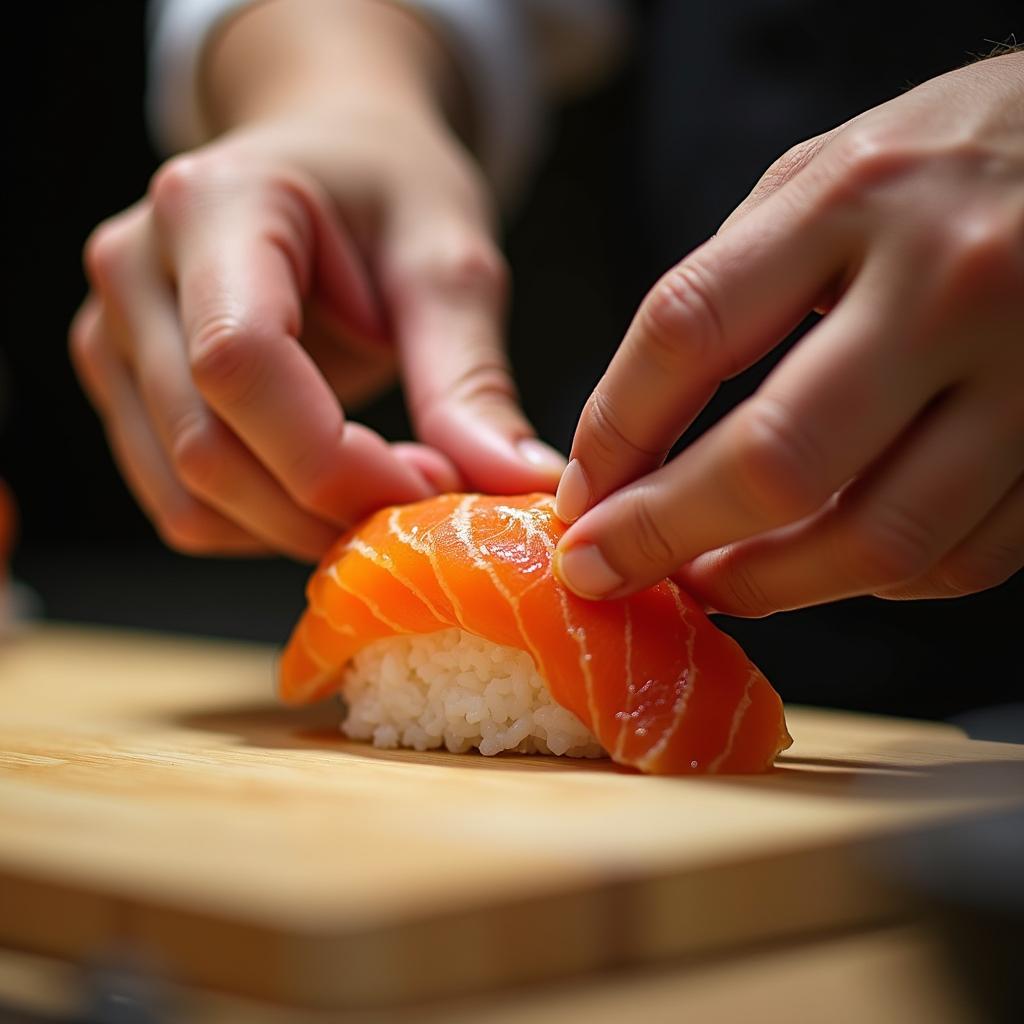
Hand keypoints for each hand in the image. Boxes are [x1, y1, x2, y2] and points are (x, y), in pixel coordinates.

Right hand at [71, 0, 563, 560]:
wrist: (325, 160)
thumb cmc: (389, 190)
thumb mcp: (449, 263)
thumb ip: (472, 378)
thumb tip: (521, 484)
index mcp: (213, 205)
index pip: (240, 363)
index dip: (333, 457)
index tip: (432, 488)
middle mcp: (134, 270)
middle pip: (207, 449)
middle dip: (328, 508)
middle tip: (425, 499)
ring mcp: (113, 334)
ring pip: (187, 499)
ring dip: (298, 530)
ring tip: (384, 489)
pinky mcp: (125, 388)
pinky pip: (182, 506)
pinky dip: (264, 527)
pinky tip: (331, 492)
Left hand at [554, 53, 1023, 613]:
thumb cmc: (944, 160)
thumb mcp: (821, 180)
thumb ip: (731, 290)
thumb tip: (638, 441)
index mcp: (856, 200)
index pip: (688, 333)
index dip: (612, 434)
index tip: (578, 496)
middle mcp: (949, 286)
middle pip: (776, 461)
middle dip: (667, 536)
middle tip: (606, 569)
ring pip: (879, 538)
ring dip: (770, 584)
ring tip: (708, 582)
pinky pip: (963, 556)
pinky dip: (873, 579)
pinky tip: (822, 560)